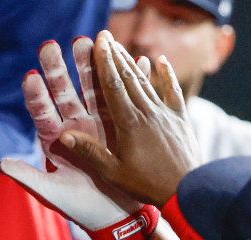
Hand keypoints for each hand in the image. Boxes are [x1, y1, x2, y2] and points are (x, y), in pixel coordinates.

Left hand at [0, 38, 140, 229]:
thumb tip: (2, 163)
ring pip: (94, 88)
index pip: (41, 111)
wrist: (115, 217)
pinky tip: (131, 60)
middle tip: (51, 46)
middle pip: (64, 92)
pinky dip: (130, 79)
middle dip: (58, 69)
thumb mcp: (51, 193)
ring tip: (91, 40)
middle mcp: (75, 125)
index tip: (31, 76)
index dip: (35, 94)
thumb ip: (28, 177)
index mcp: (55, 139)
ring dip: (92, 64)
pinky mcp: (122, 126)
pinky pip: (126, 97)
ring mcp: (99, 123)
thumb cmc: (79, 208)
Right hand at [58, 31, 201, 205]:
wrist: (187, 191)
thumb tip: (63, 135)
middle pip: (129, 78)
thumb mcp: (113, 173)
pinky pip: (172, 92)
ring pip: (146, 82)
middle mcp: (148, 112)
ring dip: (132, 63)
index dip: (104, 62)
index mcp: (129, 123)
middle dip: (115, 56)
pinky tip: (160, 61)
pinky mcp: (180, 119)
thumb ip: (89, 152)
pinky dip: (166, 75)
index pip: (113, 86)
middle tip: (104, 37)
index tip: (98, 43)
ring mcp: (165, 114)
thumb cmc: (147, 185)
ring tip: (121, 47)